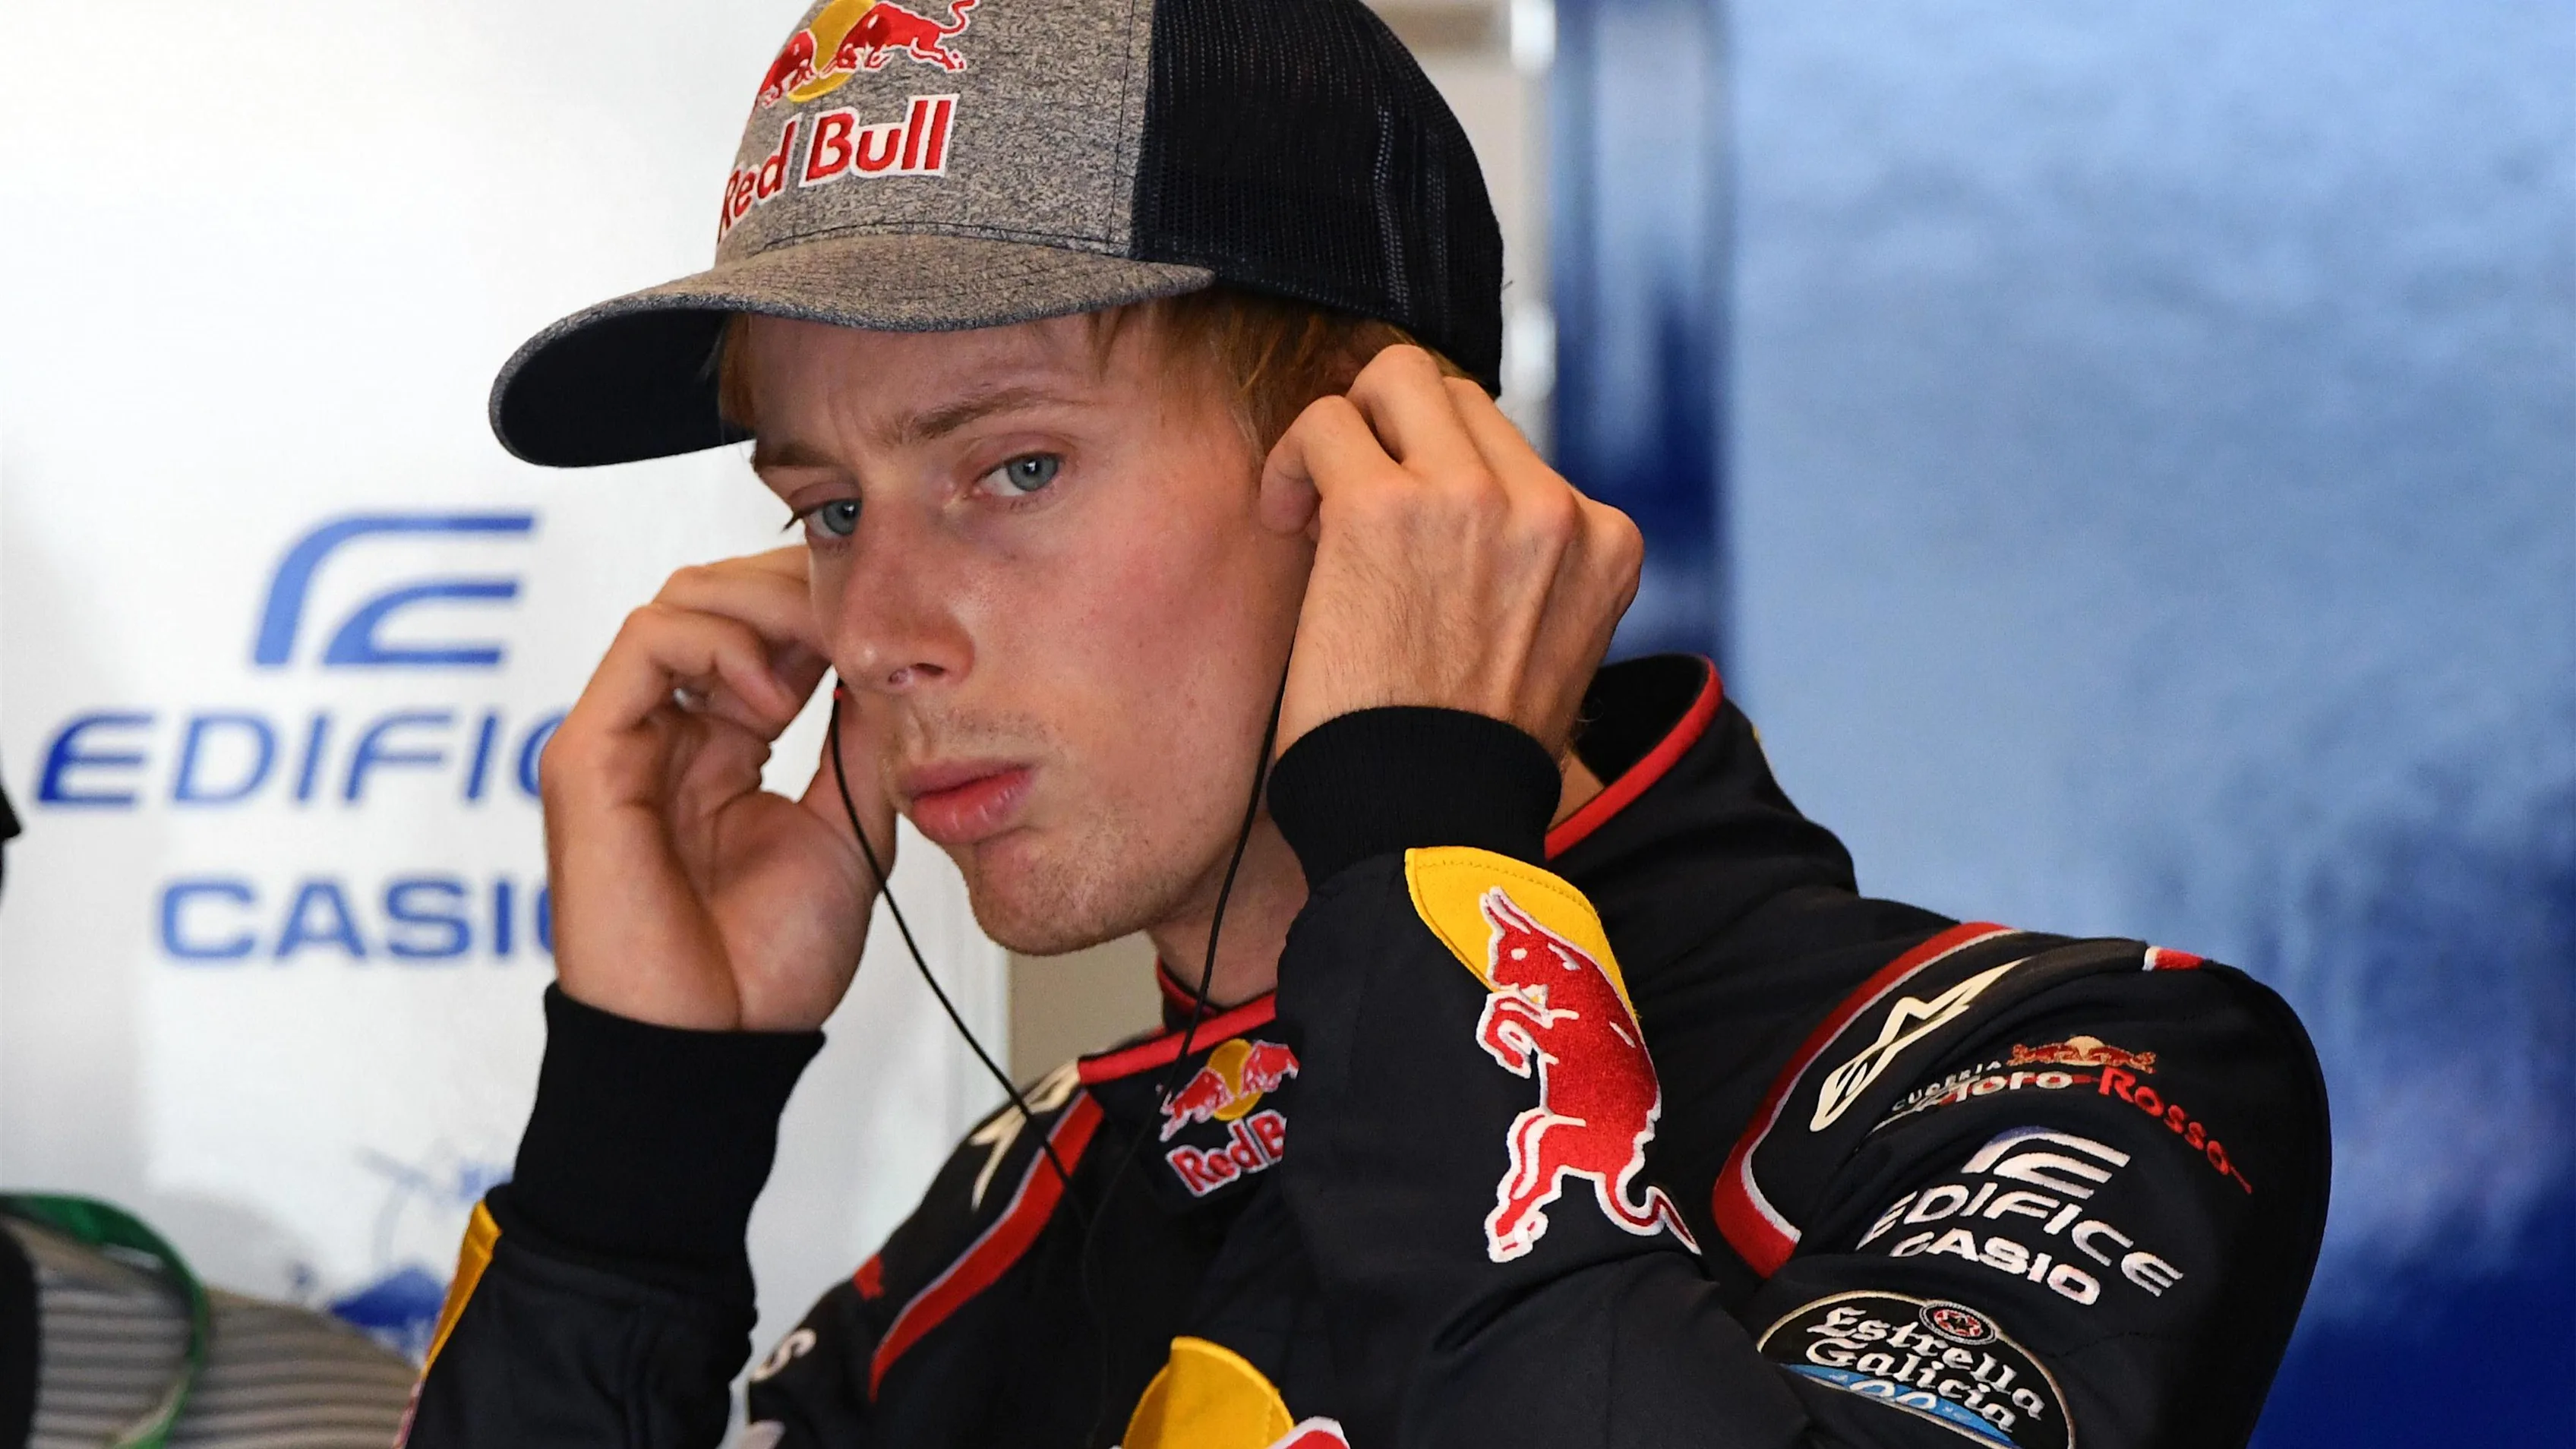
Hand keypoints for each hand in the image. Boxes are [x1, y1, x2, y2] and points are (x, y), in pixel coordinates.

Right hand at [539, 547, 893, 1031]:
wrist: (717, 1045)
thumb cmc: (769, 964)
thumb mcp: (847, 824)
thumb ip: (858, 740)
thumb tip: (890, 660)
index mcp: (720, 745)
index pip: (758, 628)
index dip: (821, 607)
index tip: (889, 626)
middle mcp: (666, 731)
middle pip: (716, 596)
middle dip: (796, 588)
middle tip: (862, 621)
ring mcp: (623, 737)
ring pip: (681, 602)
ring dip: (765, 608)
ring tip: (819, 666)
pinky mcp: (588, 753)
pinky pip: (644, 642)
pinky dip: (719, 642)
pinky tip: (773, 699)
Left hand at [1259, 345, 1642, 755]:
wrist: (1427, 825)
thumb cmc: (1463, 761)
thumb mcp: (1547, 650)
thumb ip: (1528, 573)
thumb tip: (1457, 516)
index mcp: (1605, 543)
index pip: (1517, 453)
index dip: (1446, 479)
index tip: (1409, 544)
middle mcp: (1553, 509)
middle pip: (1461, 396)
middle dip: (1396, 437)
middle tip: (1348, 512)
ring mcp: (1474, 498)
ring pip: (1397, 378)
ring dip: (1347, 430)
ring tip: (1314, 508)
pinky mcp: (1386, 505)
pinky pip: (1327, 422)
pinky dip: (1294, 459)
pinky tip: (1284, 519)